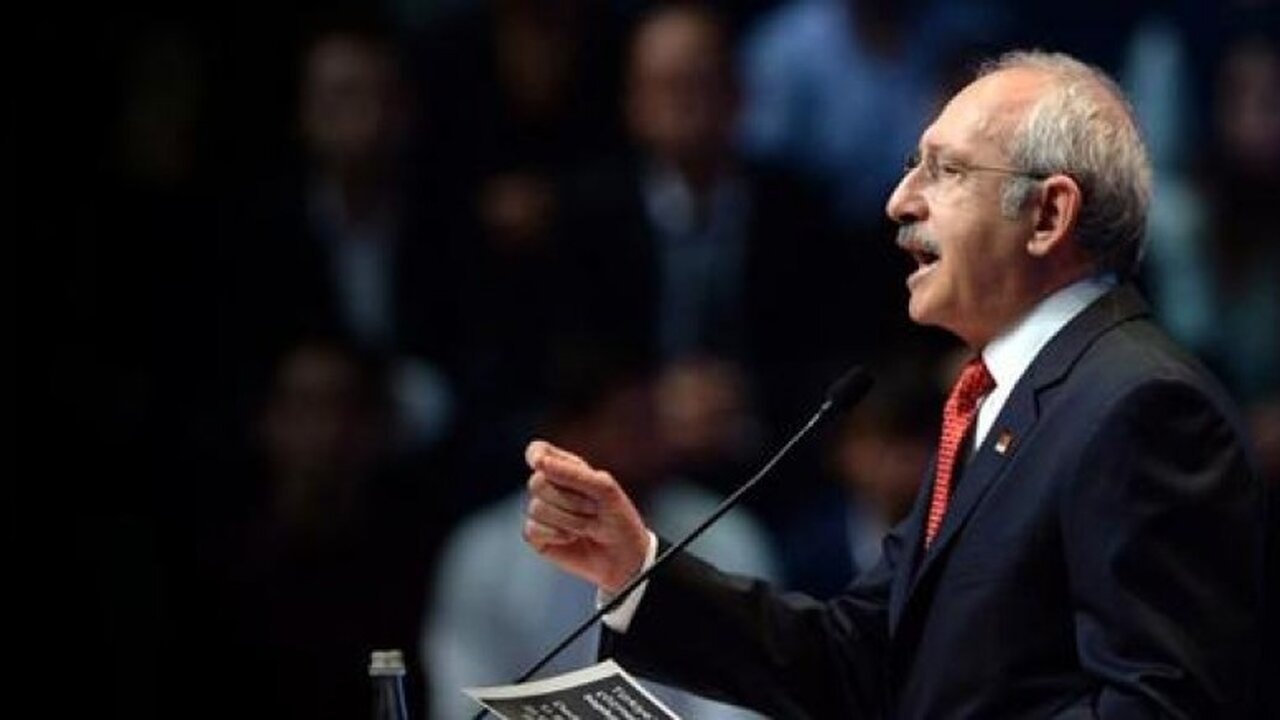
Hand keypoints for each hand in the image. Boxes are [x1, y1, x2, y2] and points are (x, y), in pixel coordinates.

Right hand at [523, 439, 650, 593]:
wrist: (624, 557)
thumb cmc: (618, 518)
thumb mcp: (604, 489)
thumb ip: (573, 473)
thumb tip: (538, 463)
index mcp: (566, 469)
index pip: (539, 451)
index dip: (536, 455)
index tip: (541, 463)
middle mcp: (550, 487)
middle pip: (536, 482)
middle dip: (568, 499)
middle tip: (593, 509)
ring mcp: (542, 512)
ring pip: (536, 508)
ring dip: (568, 519)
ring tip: (587, 526)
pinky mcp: (537, 536)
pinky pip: (532, 529)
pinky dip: (556, 534)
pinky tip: (572, 538)